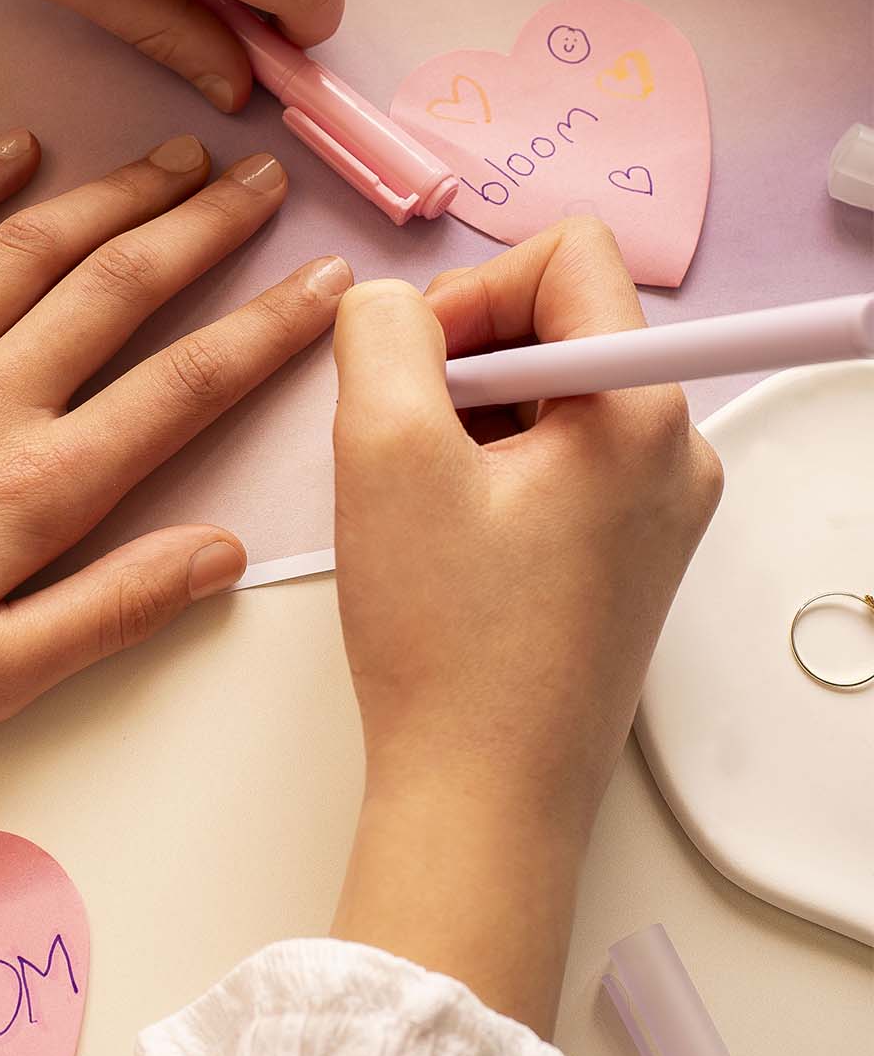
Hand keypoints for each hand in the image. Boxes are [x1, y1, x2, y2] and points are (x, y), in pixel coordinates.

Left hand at [0, 131, 351, 803]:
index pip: (185, 388)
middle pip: (120, 289)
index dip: (270, 329)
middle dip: (205, 228)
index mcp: (36, 487)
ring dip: (113, 193)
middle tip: (267, 179)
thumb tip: (224, 550)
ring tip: (177, 156)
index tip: (330, 282)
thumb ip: (112, 610)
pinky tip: (14, 148)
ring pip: (33, 249)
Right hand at [327, 218, 721, 1031]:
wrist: (483, 799)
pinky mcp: (628, 554)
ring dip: (469, 418)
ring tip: (421, 501)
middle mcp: (675, 450)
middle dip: (464, 361)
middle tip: (404, 442)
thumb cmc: (448, 640)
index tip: (418, 369)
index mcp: (643, 410)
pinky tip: (445, 535)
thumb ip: (380, 330)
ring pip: (549, 392)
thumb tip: (390, 304)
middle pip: (559, 322)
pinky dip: (490, 468)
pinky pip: (556, 457)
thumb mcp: (384, 449)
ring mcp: (658, 508)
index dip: (473, 289)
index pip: (568, 256)